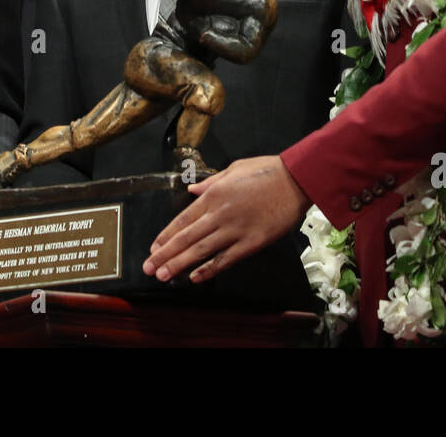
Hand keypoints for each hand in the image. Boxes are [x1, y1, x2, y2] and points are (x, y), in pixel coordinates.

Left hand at [142, 156, 307, 282]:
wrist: (297, 180)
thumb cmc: (268, 171)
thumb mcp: (235, 168)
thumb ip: (211, 181)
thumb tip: (192, 190)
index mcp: (215, 194)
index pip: (183, 219)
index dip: (166, 235)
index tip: (153, 247)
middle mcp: (220, 213)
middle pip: (186, 237)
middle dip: (165, 254)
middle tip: (149, 268)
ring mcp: (236, 230)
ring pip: (201, 251)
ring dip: (180, 264)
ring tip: (164, 275)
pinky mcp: (252, 242)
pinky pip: (226, 259)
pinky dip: (209, 269)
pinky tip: (195, 278)